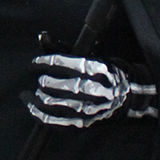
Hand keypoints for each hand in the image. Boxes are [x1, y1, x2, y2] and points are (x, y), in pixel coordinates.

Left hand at [28, 49, 156, 127]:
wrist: (130, 98)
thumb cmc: (108, 73)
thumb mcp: (90, 55)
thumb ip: (62, 48)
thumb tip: (41, 35)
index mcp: (91, 68)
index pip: (55, 63)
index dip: (39, 63)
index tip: (35, 64)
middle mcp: (88, 89)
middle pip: (49, 83)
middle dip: (40, 79)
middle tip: (39, 77)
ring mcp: (84, 109)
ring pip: (47, 102)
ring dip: (37, 95)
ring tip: (37, 90)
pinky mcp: (81, 123)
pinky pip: (50, 120)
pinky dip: (35, 112)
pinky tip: (30, 103)